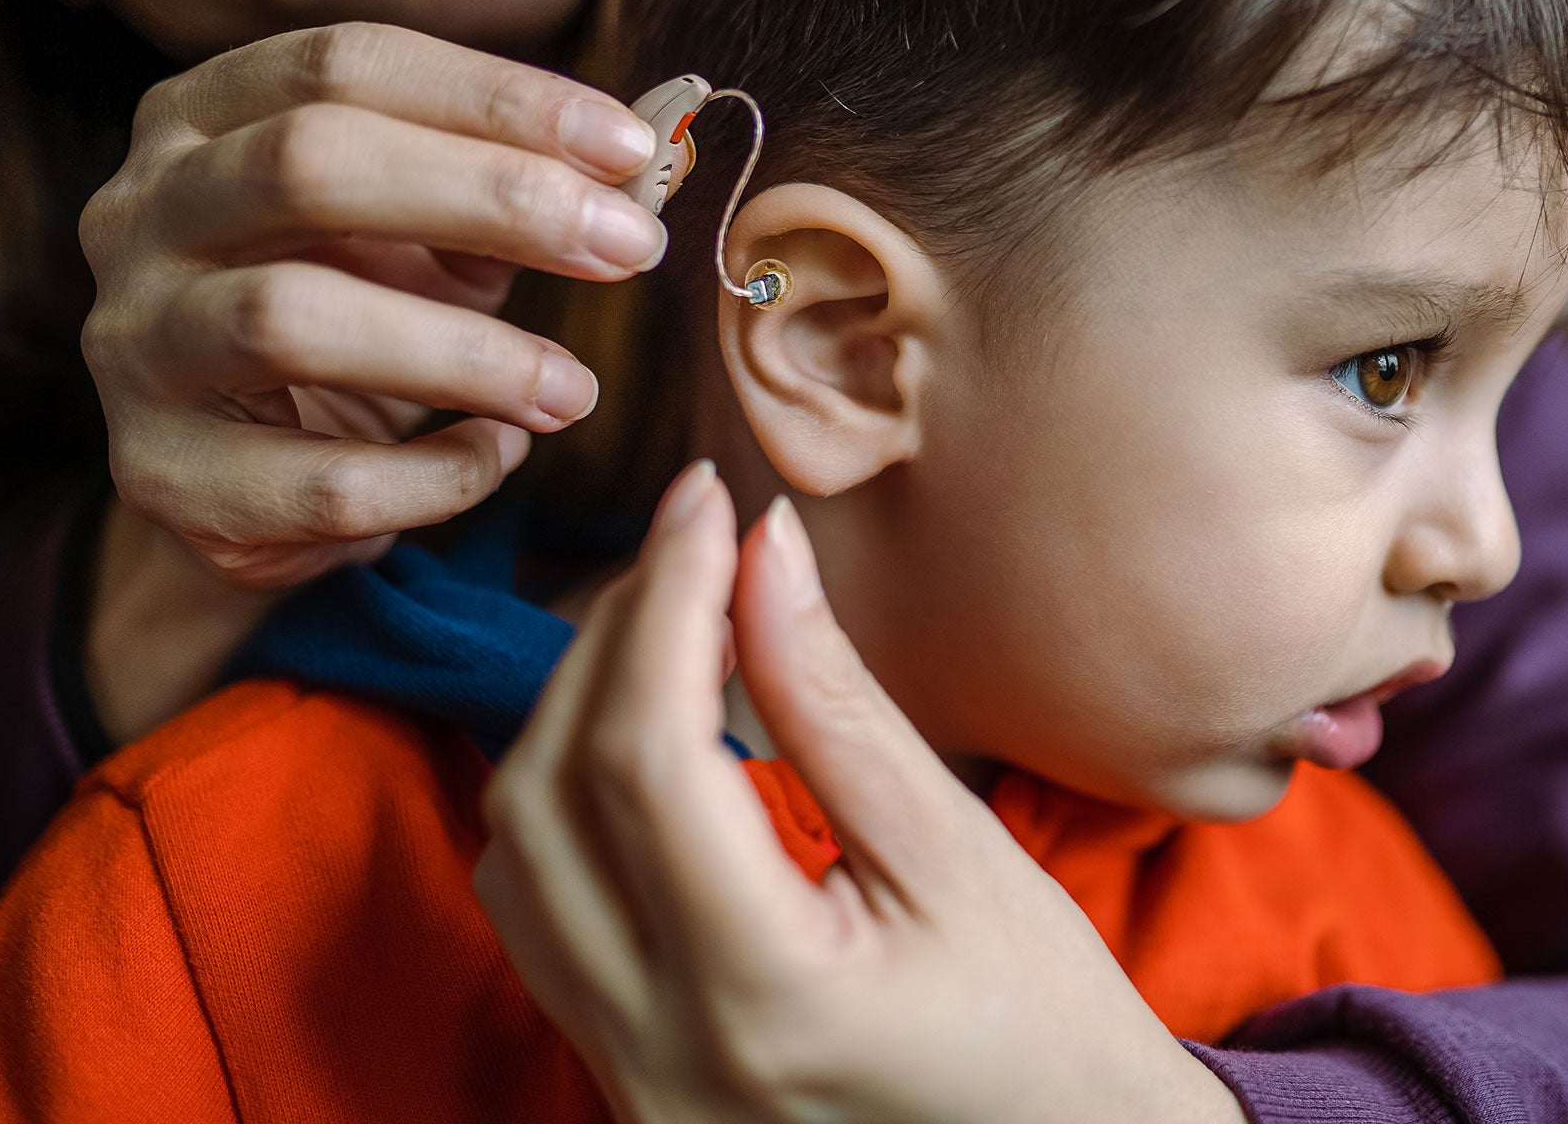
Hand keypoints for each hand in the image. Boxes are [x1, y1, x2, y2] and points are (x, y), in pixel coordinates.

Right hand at [77, 23, 662, 737]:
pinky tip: (494, 456)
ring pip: (289, 319)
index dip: (498, 97)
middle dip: (492, 198)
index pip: (345, 63)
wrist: (245, 471)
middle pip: (307, 164)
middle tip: (629, 249)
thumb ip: (516, 180)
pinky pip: (312, 480)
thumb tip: (646, 154)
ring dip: (467, 354)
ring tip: (573, 389)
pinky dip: (430, 475)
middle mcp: (141, 212)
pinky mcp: (161, 475)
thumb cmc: (355, 307)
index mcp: (202, 116)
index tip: (630, 149)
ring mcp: (134, 344)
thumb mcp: (427, 228)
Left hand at [474, 464, 1248, 1123]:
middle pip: (551, 797)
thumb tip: (762, 551)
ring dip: (567, 721)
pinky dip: (566, 806)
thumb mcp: (960, 858)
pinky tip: (641, 742)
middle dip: (608, 643)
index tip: (706, 501)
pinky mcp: (622, 1083)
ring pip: (515, 858)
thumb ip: (837, 706)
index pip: (648, 759)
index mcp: (762, 1000)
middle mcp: (659, 1056)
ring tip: (667, 633)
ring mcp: (625, 1084)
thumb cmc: (1052, 1034)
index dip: (665, 603)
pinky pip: (538, 920)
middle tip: (692, 548)